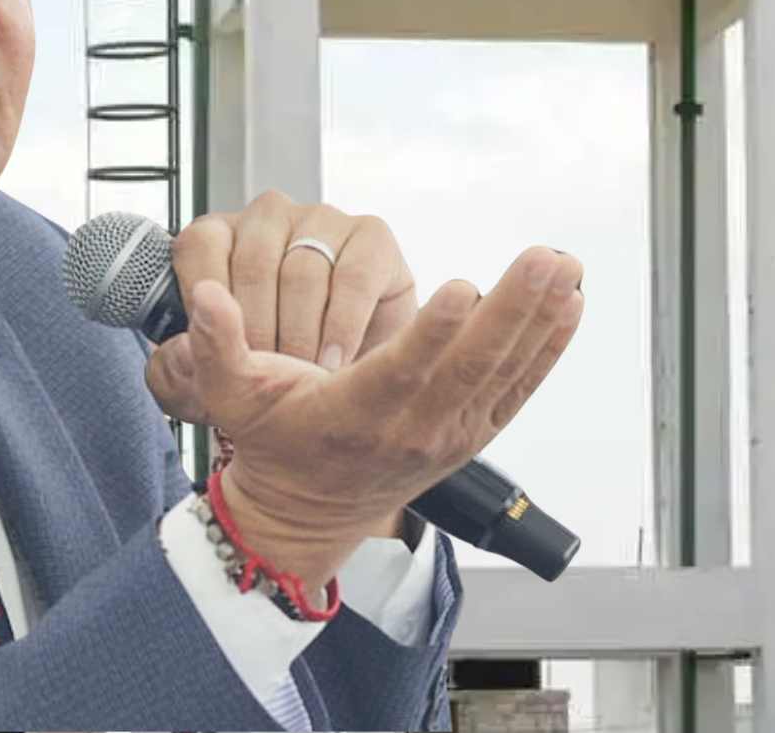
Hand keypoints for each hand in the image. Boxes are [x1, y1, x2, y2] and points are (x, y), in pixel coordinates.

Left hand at [144, 190, 417, 426]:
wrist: (349, 387)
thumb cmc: (276, 373)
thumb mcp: (213, 384)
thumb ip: (177, 370)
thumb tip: (180, 346)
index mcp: (221, 237)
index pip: (199, 246)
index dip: (208, 304)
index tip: (222, 348)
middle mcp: (268, 218)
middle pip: (253, 263)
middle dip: (259, 332)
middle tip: (268, 374)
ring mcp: (321, 220)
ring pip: (302, 271)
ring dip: (301, 336)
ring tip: (304, 374)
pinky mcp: (371, 237)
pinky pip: (353, 276)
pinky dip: (341, 327)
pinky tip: (334, 358)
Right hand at [166, 243, 584, 590]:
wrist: (307, 514)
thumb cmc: (274, 446)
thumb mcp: (229, 398)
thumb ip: (215, 344)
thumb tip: (203, 297)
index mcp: (357, 411)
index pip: (402, 369)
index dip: (433, 331)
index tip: (462, 286)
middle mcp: (414, 425)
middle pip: (471, 364)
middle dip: (513, 308)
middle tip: (543, 260)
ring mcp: (450, 432)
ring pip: (504, 371)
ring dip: (540, 319)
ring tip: (567, 270)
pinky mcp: (472, 433)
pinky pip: (519, 388)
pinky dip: (547, 348)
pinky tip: (571, 307)